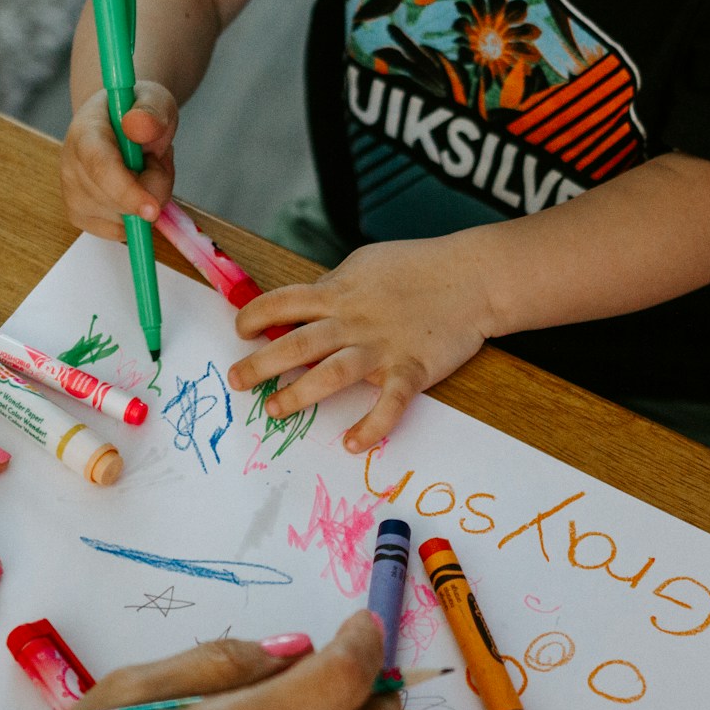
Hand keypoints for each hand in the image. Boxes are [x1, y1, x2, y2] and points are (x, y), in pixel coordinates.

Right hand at [61, 81, 178, 240]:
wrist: (120, 122)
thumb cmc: (137, 112)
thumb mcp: (154, 101)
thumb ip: (150, 111)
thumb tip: (138, 126)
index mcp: (85, 132)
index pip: (100, 168)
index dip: (127, 191)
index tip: (152, 209)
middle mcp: (70, 165)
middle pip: (115, 201)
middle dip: (153, 187)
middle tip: (159, 158)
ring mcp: (71, 193)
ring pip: (121, 220)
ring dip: (147, 200)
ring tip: (144, 169)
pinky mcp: (78, 214)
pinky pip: (118, 232)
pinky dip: (135, 218)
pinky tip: (134, 190)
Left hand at [228, 236, 490, 452]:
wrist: (472, 277)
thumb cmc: (418, 267)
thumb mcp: (365, 265)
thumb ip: (333, 287)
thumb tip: (303, 304)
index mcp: (338, 293)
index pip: (283, 302)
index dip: (255, 316)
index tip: (240, 330)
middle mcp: (353, 321)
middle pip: (296, 344)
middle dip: (260, 364)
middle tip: (237, 381)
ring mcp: (381, 347)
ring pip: (331, 374)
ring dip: (299, 395)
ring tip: (275, 410)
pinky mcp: (410, 370)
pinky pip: (388, 404)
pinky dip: (371, 426)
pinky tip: (351, 443)